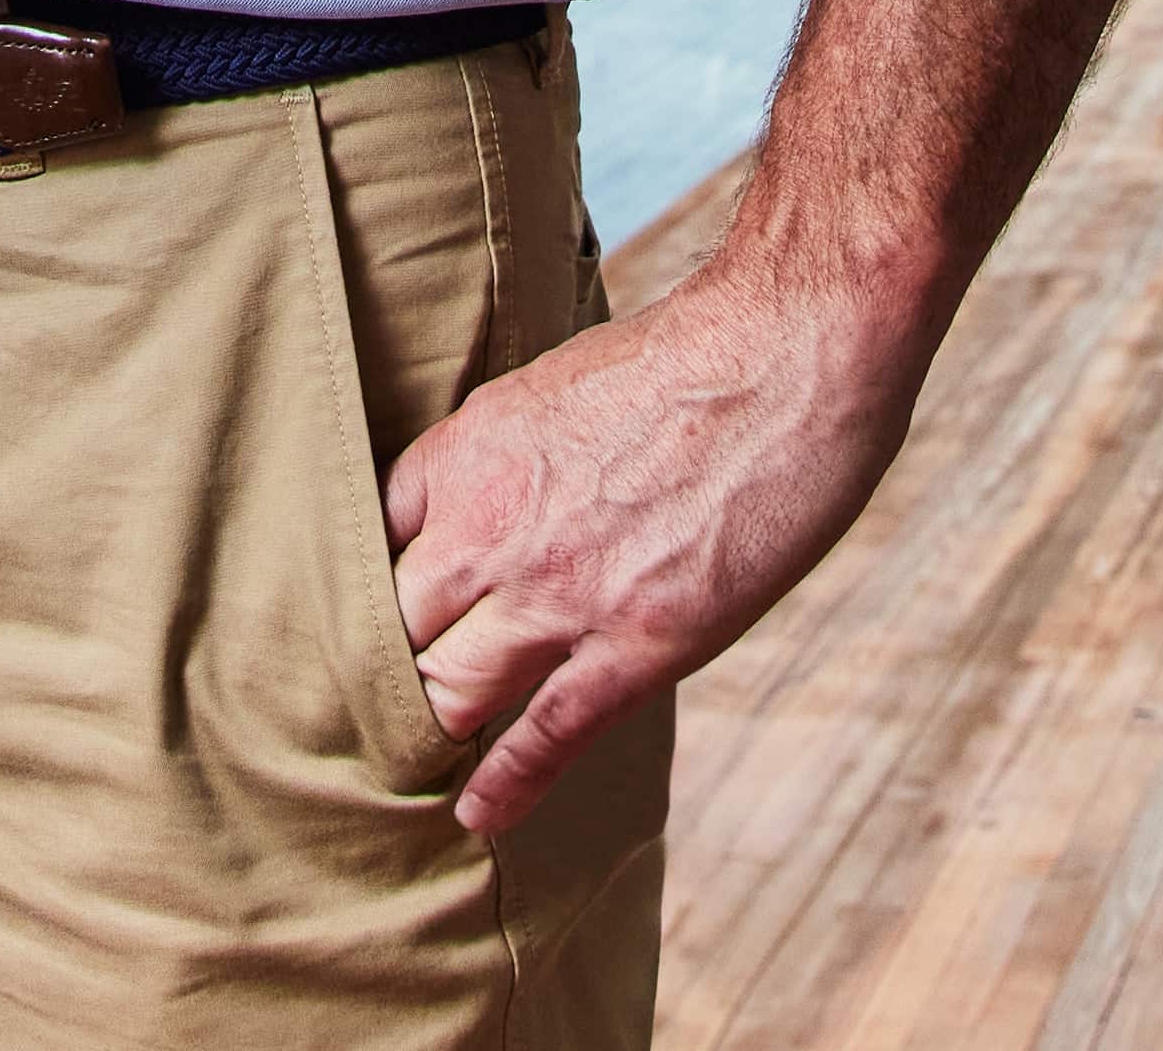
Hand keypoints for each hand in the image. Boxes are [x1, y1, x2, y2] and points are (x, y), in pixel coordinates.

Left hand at [379, 249, 927, 836]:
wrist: (790, 348)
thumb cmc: (695, 352)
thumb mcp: (558, 382)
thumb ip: (513, 453)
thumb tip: (502, 498)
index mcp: (468, 449)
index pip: (373, 538)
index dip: (372, 585)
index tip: (377, 616)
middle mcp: (491, 525)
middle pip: (395, 624)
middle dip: (390, 664)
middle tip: (385, 702)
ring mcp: (558, 592)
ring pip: (449, 689)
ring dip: (436, 725)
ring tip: (423, 759)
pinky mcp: (637, 644)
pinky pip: (545, 734)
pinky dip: (504, 784)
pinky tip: (478, 813)